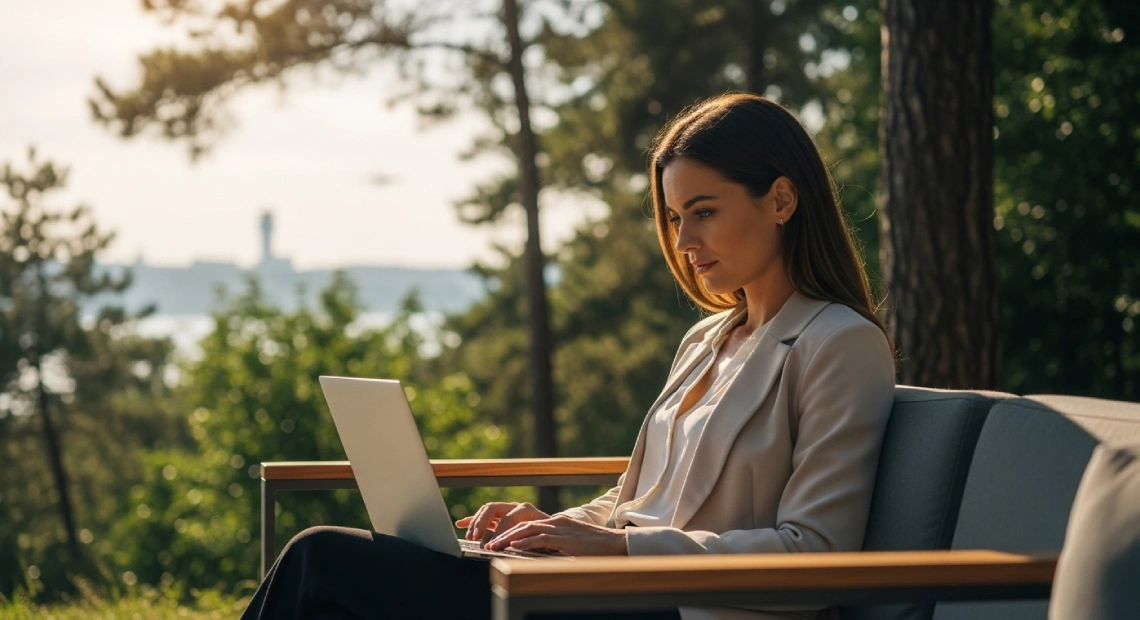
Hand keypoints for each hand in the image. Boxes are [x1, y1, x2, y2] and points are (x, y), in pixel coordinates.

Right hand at [455, 502, 549, 542]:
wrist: (554, 530)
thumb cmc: (549, 535)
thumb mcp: (543, 539)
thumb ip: (532, 541)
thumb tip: (521, 546)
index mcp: (525, 510)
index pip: (508, 518)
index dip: (499, 532)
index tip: (493, 545)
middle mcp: (514, 507)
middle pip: (492, 508)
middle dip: (482, 523)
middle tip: (476, 537)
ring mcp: (505, 510)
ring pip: (486, 511)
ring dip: (476, 522)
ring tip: (470, 536)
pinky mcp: (499, 517)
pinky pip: (483, 516)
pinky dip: (472, 519)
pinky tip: (460, 523)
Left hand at [485, 514, 627, 555]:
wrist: (616, 545)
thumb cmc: (595, 549)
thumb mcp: (571, 545)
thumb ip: (555, 545)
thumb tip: (537, 553)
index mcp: (557, 522)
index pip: (527, 524)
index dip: (509, 530)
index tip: (495, 538)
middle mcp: (556, 521)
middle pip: (523, 524)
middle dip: (503, 533)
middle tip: (487, 543)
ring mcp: (560, 528)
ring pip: (528, 530)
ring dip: (508, 539)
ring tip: (493, 547)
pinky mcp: (565, 538)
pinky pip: (541, 539)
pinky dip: (525, 543)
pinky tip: (514, 548)